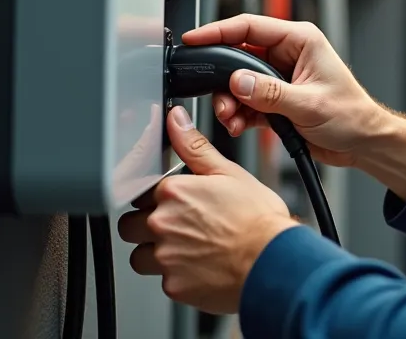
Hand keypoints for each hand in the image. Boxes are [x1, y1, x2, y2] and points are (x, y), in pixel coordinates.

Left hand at [118, 106, 298, 314]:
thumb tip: (176, 120)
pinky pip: (163, 281)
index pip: (143, 193)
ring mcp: (165, 257)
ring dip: (157, 254)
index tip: (177, 205)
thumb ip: (195, 146)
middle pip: (131, 226)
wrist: (274, 261)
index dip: (159, 199)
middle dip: (149, 227)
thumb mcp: (229, 173)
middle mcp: (162, 223)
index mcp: (173, 192)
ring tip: (188, 250)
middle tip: (180, 228)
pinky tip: (200, 268)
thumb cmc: (258, 220)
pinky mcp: (173, 285)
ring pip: (140, 256)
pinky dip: (178, 277)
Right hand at [181, 15, 399, 167]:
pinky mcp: (275, 99)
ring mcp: (280, 77)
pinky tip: (240, 126)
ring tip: (232, 119)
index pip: (250, 26)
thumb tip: (238, 83)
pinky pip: (246, 102)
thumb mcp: (309, 103)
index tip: (195, 39)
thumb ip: (270, 94)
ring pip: (238, 82)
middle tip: (219, 99)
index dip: (218, 31)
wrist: (363, 142)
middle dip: (224, 80)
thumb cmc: (352, 115)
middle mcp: (287, 55)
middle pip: (239, 56)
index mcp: (299, 40)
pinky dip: (239, 114)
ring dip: (230, 102)